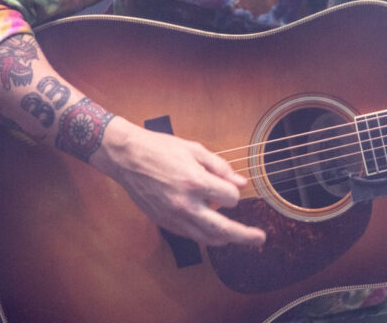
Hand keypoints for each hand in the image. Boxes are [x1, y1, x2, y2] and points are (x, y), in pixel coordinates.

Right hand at [92, 117, 265, 246]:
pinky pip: (190, 235)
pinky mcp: (164, 222)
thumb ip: (220, 167)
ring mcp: (174, 216)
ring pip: (206, 237)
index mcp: (196, 182)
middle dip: (244, 235)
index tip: (230, 187)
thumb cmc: (161, 149)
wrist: (127, 157)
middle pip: (222, 228)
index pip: (230, 198)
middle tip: (260, 238)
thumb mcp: (195, 150)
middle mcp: (186, 204)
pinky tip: (212, 231)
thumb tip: (240, 183)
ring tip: (238, 237)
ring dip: (225, 238)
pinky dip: (204, 234)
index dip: (233, 193)